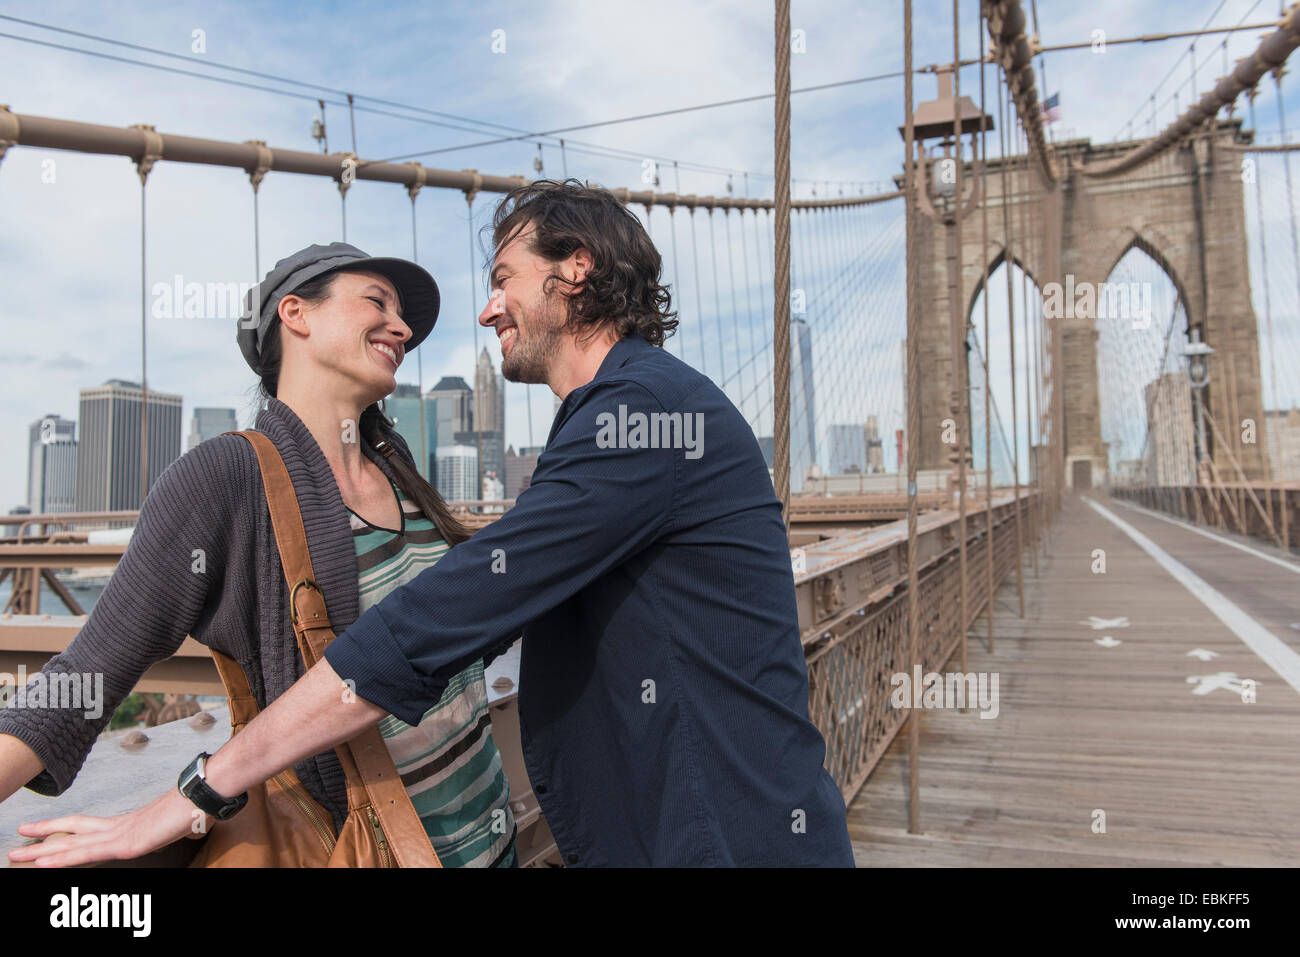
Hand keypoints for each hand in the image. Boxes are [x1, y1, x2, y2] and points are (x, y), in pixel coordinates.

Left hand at [7, 787, 208, 866]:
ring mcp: (121, 835)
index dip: (63, 827)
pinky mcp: (126, 844)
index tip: (42, 829)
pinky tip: (46, 862)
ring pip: (73, 844)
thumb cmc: (194, 808)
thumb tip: (174, 828)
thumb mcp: (173, 824)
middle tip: (18, 837)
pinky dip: (63, 858)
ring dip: (43, 850)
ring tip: (18, 855)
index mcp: (127, 823)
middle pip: (73, 831)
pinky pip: (87, 854)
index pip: (87, 826)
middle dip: (43, 836)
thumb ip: (164, 829)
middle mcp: (119, 826)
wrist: (203, 796)